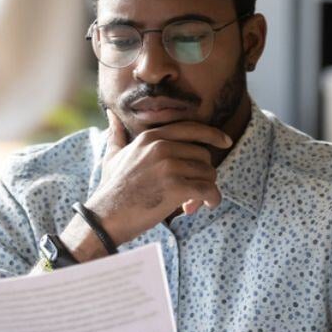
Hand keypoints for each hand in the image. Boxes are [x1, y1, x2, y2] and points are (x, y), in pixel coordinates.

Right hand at [86, 110, 230, 245]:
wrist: (105, 217)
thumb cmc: (111, 189)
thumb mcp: (113, 156)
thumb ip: (116, 134)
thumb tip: (111, 114)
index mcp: (151, 137)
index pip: (191, 128)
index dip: (212, 135)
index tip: (226, 141)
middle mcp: (161, 147)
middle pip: (203, 154)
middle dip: (203, 173)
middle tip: (194, 191)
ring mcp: (169, 166)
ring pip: (208, 173)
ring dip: (206, 189)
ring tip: (193, 202)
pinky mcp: (176, 187)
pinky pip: (208, 190)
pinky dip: (212, 199)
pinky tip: (205, 206)